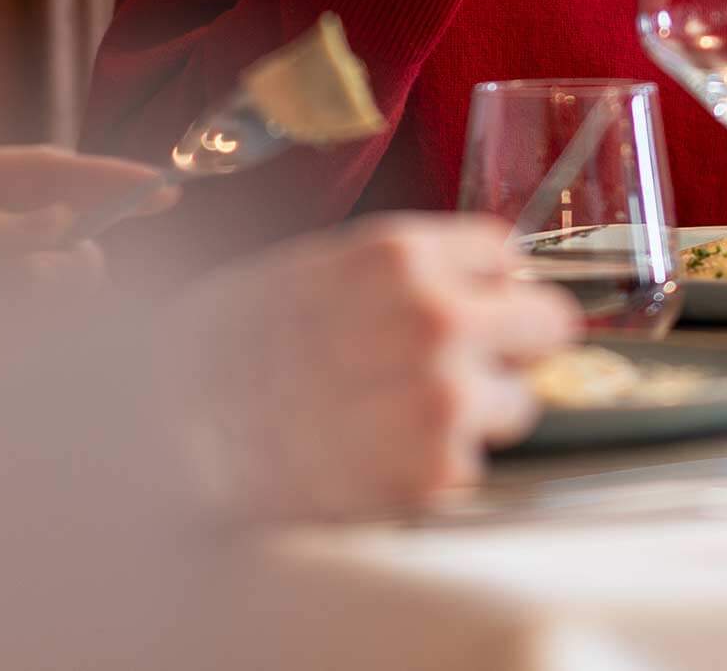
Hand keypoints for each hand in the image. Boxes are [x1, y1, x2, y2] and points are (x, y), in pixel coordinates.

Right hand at [175, 215, 576, 520]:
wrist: (180, 429)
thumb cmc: (233, 340)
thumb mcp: (319, 266)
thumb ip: (401, 272)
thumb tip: (470, 280)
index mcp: (404, 255)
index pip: (507, 252)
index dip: (489, 280)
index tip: (482, 297)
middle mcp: (437, 318)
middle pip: (547, 322)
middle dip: (515, 340)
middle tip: (479, 358)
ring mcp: (442, 399)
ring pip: (519, 403)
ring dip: (479, 409)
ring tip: (408, 412)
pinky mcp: (435, 474)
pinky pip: (473, 465)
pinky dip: (438, 464)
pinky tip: (382, 450)